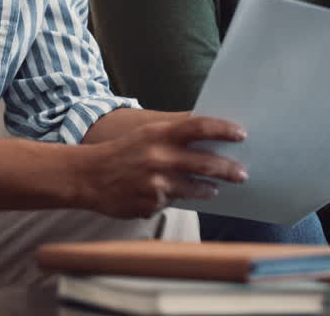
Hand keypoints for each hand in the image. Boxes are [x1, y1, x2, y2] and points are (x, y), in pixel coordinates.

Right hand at [76, 116, 247, 218]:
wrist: (87, 176)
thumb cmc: (123, 152)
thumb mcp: (147, 134)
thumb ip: (175, 133)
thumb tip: (209, 134)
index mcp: (160, 134)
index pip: (199, 126)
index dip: (224, 129)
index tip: (241, 134)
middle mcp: (159, 157)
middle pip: (206, 163)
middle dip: (228, 170)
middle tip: (242, 174)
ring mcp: (155, 183)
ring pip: (194, 189)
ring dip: (207, 189)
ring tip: (213, 189)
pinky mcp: (151, 204)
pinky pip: (171, 203)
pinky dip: (170, 200)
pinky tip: (160, 195)